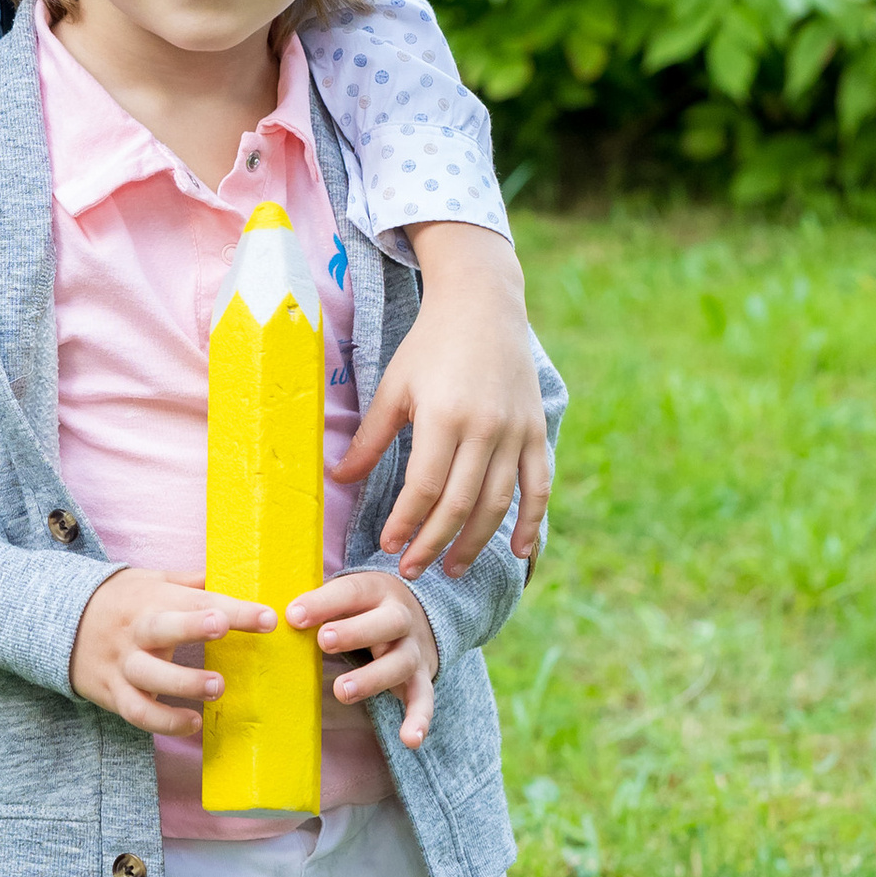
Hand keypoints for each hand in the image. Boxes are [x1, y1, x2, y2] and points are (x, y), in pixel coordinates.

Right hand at [68, 569, 274, 740]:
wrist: (55, 621)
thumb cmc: (118, 600)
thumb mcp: (150, 581)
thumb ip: (191, 583)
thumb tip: (236, 576)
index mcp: (152, 600)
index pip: (198, 601)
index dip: (233, 609)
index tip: (267, 616)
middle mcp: (136, 631)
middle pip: (162, 627)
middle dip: (193, 626)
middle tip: (223, 627)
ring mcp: (122, 663)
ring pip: (149, 675)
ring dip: (183, 682)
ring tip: (217, 687)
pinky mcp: (112, 692)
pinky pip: (138, 712)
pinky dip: (164, 722)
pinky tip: (192, 723)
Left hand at [290, 569, 439, 748]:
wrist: (415, 614)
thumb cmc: (361, 607)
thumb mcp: (343, 596)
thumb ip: (315, 605)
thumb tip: (270, 616)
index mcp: (375, 590)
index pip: (351, 592)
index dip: (323, 603)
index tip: (293, 616)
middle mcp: (400, 617)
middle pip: (387, 622)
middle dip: (356, 632)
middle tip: (324, 641)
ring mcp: (413, 649)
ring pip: (401, 662)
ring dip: (373, 678)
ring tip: (342, 691)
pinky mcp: (421, 678)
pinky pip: (424, 699)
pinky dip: (419, 719)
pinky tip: (410, 739)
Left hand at [332, 218, 550, 579]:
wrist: (483, 305)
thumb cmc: (429, 345)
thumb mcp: (393, 386)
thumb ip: (371, 438)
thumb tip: (338, 480)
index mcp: (444, 417)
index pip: (424, 488)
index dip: (406, 522)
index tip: (389, 546)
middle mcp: (485, 429)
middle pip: (460, 504)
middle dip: (434, 543)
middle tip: (413, 571)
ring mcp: (515, 432)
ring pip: (498, 503)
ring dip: (476, 542)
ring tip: (452, 568)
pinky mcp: (536, 431)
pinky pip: (538, 486)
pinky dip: (532, 522)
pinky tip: (519, 551)